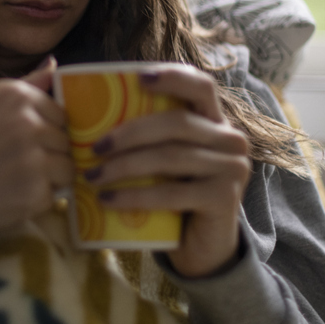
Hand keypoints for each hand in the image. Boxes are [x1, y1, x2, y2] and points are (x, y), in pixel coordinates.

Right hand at [0, 57, 73, 277]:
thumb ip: (20, 85)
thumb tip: (54, 65)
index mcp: (13, 95)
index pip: (60, 110)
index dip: (45, 130)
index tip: (25, 143)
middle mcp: (27, 122)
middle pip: (66, 139)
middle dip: (50, 154)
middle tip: (16, 167)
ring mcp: (33, 158)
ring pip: (68, 167)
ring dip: (49, 178)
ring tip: (15, 182)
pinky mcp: (36, 192)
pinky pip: (55, 194)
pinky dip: (38, 201)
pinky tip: (10, 198)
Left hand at [87, 65, 252, 277]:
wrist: (202, 246)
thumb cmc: (175, 195)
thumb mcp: (166, 160)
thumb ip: (150, 136)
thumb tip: (92, 113)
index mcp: (215, 121)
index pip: (201, 86)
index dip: (173, 77)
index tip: (138, 78)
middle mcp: (230, 140)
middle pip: (177, 123)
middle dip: (130, 133)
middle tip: (94, 148)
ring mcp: (232, 168)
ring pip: (171, 157)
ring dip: (124, 166)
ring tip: (92, 177)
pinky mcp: (224, 199)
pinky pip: (172, 193)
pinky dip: (134, 196)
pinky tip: (107, 200)